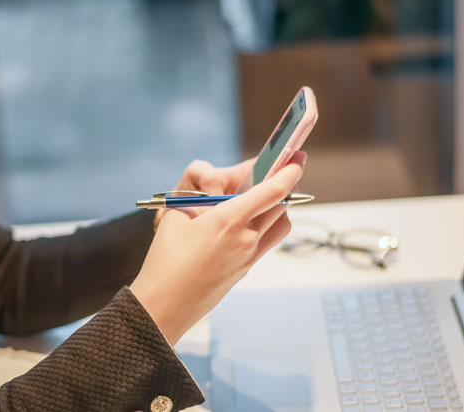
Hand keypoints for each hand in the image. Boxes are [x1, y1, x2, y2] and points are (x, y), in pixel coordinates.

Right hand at [131, 151, 306, 345]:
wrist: (165, 305)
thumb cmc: (165, 261)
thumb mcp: (174, 217)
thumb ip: (198, 197)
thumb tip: (215, 190)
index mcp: (228, 220)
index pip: (271, 191)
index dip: (289, 171)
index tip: (298, 158)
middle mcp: (245, 238)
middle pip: (281, 205)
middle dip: (284, 185)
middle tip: (281, 170)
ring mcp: (248, 256)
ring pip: (280, 225)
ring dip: (280, 207)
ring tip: (267, 196)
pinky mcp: (245, 269)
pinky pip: (267, 241)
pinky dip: (268, 225)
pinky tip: (250, 221)